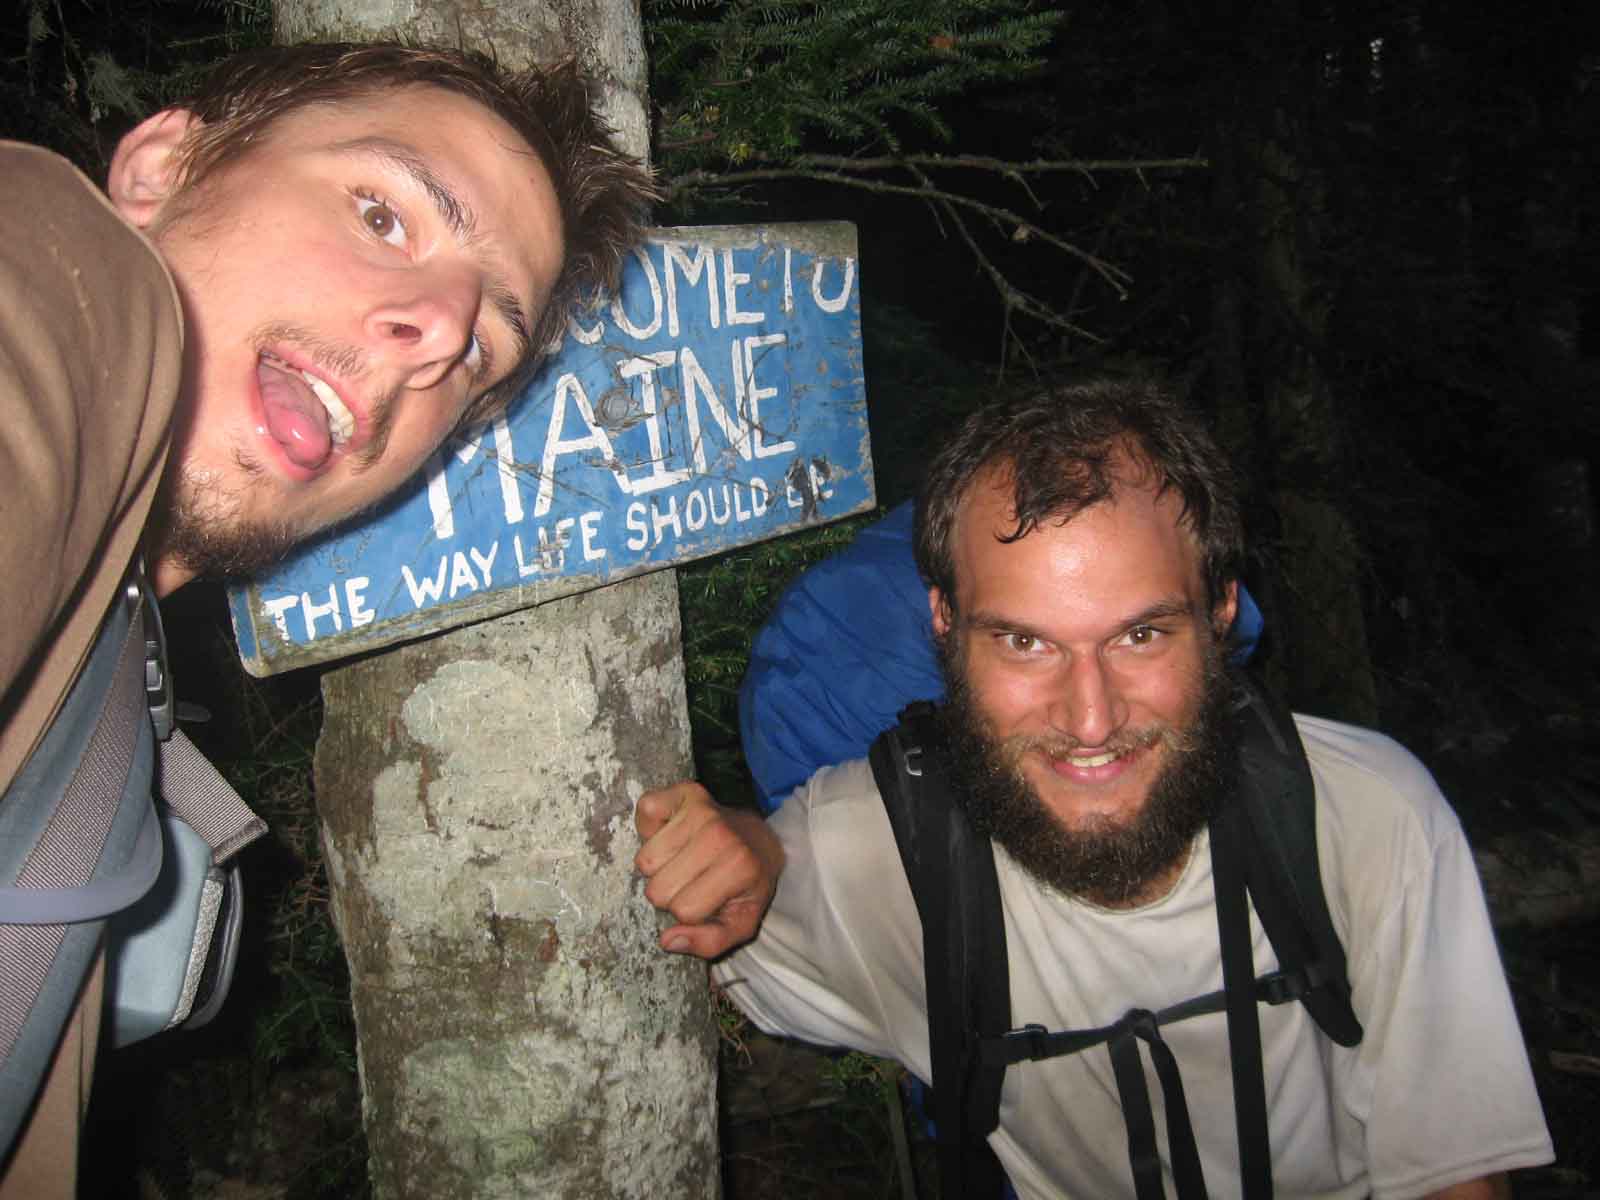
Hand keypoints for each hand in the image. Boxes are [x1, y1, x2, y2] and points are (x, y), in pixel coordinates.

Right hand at [634, 781, 783, 958]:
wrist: (758, 840)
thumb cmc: (746, 885)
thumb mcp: (742, 923)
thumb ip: (710, 943)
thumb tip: (667, 941)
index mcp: (739, 867)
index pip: (684, 911)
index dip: (691, 912)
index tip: (707, 897)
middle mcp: (720, 834)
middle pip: (658, 888)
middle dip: (671, 891)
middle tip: (693, 879)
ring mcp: (701, 809)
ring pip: (645, 860)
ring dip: (660, 865)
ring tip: (685, 857)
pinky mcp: (683, 790)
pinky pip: (644, 815)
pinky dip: (651, 829)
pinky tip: (674, 834)